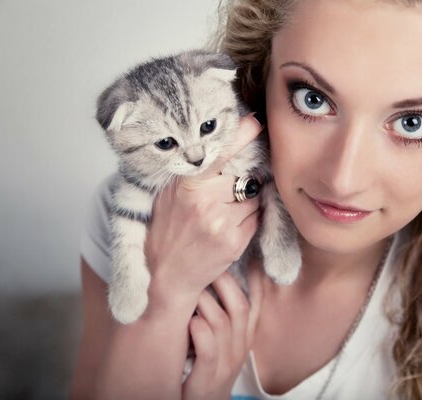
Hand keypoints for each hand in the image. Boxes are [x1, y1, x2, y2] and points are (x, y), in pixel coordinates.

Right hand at [143, 115, 262, 311]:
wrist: (166, 277)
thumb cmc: (166, 233)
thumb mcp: (168, 197)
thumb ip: (190, 175)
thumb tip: (214, 149)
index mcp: (187, 186)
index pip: (219, 154)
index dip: (240, 136)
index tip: (254, 122)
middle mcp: (205, 202)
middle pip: (244, 178)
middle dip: (242, 183)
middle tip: (228, 193)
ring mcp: (221, 223)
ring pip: (253, 198)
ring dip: (246, 203)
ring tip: (224, 214)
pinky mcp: (234, 242)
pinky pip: (255, 219)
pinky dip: (248, 220)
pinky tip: (229, 228)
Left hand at [182, 261, 263, 399]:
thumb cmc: (207, 364)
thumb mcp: (223, 338)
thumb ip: (223, 310)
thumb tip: (215, 274)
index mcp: (245, 334)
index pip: (256, 302)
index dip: (255, 278)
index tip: (250, 254)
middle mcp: (241, 346)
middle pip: (239, 306)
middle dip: (222, 282)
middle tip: (204, 263)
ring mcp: (227, 363)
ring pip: (223, 324)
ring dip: (205, 304)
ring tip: (189, 289)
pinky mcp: (210, 378)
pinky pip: (209, 350)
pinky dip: (200, 332)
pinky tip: (190, 321)